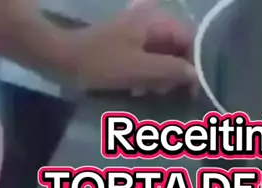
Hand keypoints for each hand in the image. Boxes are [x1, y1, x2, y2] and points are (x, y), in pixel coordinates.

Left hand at [68, 1, 197, 94]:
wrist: (65, 59)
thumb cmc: (103, 63)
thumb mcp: (140, 69)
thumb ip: (172, 69)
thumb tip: (196, 74)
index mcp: (156, 20)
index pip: (191, 38)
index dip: (197, 63)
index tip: (194, 89)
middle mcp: (151, 20)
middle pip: (179, 47)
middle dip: (178, 72)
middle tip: (169, 93)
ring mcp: (139, 31)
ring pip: (166, 55)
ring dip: (163, 76)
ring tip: (152, 92)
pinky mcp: (130, 43)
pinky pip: (150, 58)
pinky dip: (150, 74)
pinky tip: (141, 88)